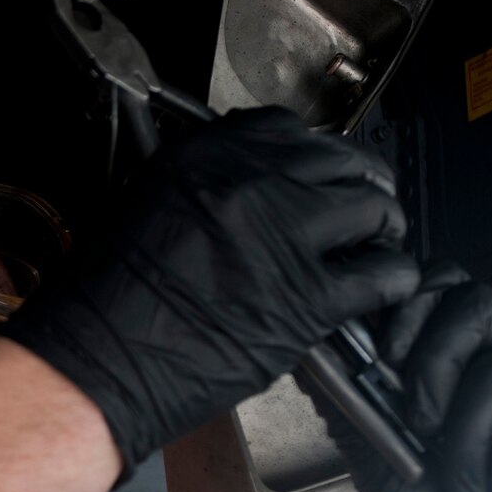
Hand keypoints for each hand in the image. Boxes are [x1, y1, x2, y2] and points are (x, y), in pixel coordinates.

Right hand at [0, 106, 418, 475]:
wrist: (97, 360)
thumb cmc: (104, 297)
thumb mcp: (145, 203)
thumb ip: (206, 184)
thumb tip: (252, 184)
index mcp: (208, 158)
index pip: (286, 130)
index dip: (311, 154)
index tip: (315, 170)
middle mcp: (253, 186)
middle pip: (341, 162)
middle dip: (359, 182)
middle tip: (363, 202)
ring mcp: (285, 240)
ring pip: (373, 209)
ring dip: (382, 224)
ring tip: (378, 240)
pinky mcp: (306, 301)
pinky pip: (381, 276)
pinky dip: (393, 278)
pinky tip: (386, 284)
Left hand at [325, 264, 491, 491]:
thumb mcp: (382, 472)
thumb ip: (353, 413)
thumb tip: (309, 357)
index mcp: (463, 370)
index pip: (443, 291)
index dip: (408, 308)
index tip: (380, 359)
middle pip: (479, 301)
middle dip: (434, 358)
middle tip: (419, 425)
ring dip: (466, 438)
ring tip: (464, 491)